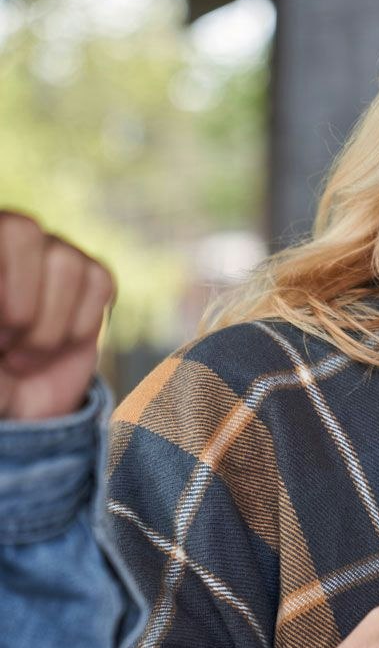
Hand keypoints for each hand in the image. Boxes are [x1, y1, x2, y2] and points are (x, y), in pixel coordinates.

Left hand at [0, 212, 114, 420]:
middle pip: (23, 229)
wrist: (13, 418)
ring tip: (21, 356)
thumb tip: (19, 308)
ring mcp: (50, 259)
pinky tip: (55, 349)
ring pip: (66, 261)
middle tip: (0, 343)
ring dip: (47, 326)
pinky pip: (100, 282)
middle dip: (18, 301)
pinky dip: (80, 326)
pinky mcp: (91, 284)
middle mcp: (7, 242)